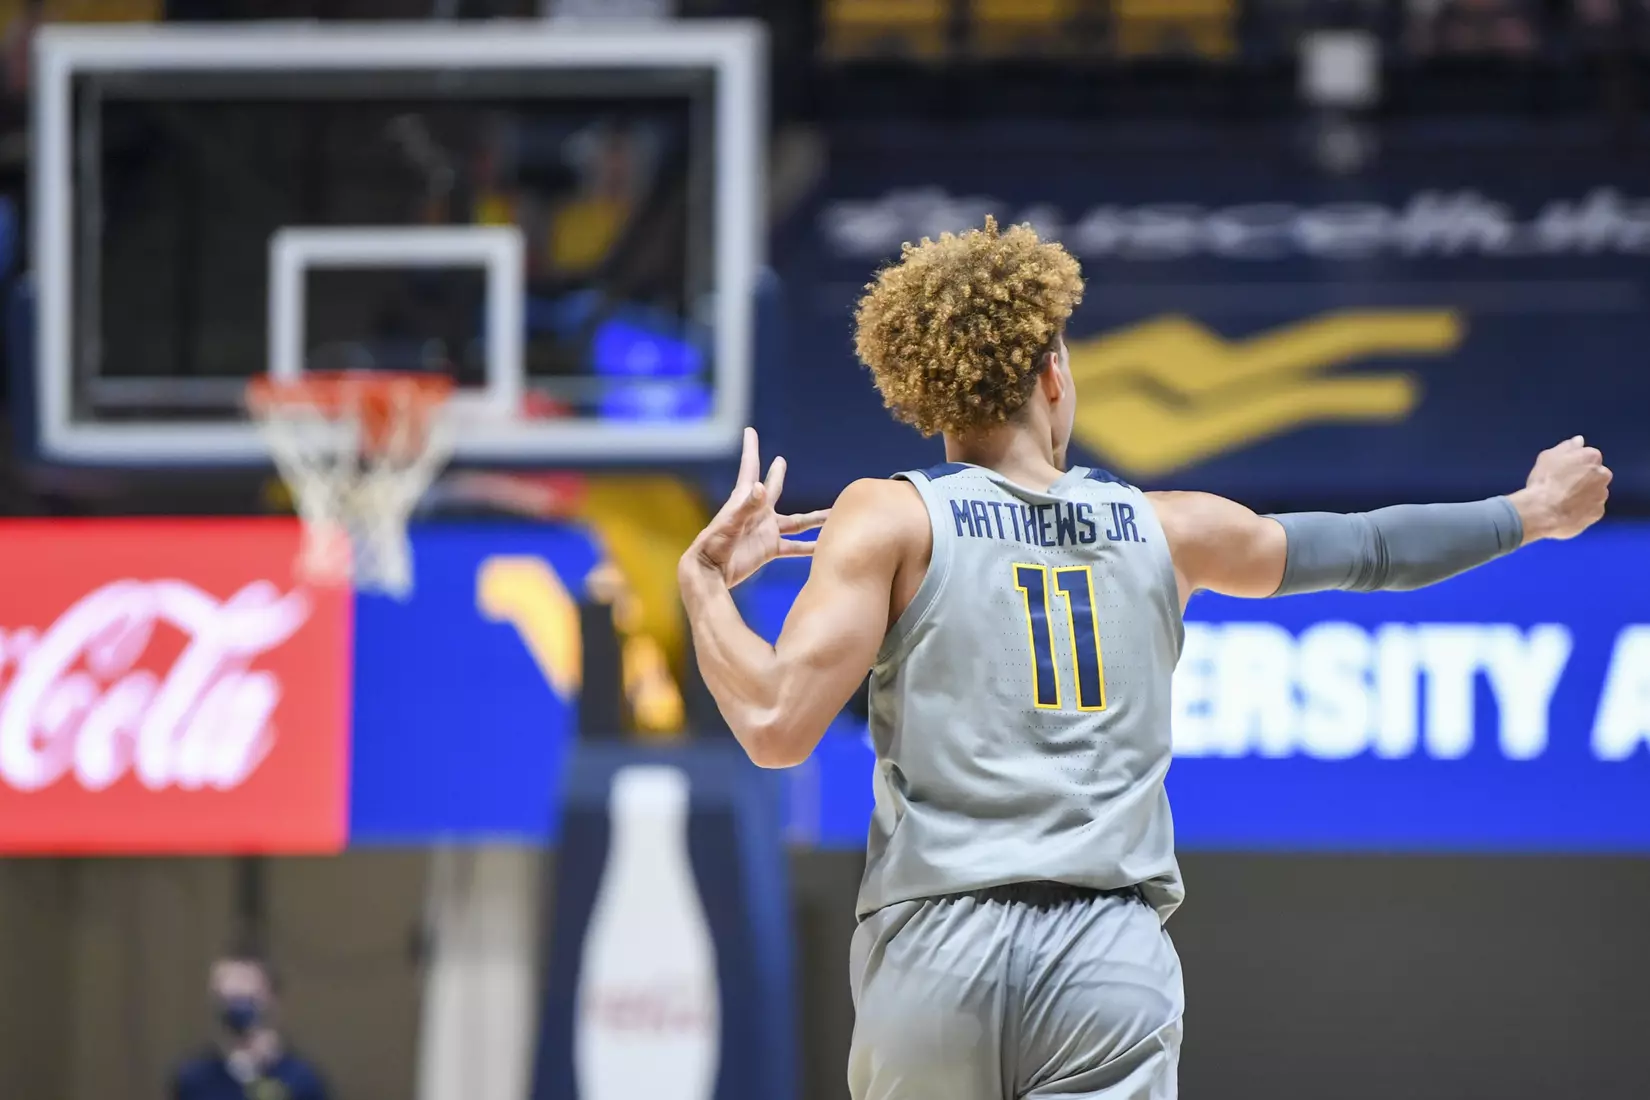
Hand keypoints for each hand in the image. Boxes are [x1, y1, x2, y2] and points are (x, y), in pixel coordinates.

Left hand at [683, 428, 829, 587]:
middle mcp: (758, 512)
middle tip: (781, 461)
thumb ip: (747, 507)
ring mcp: (765, 530)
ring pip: (797, 521)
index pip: (750, 468)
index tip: (749, 430)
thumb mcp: (730, 525)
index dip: (751, 448)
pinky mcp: (770, 549)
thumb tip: (761, 487)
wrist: (711, 574)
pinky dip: (811, 547)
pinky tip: (825, 546)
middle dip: (777, 474)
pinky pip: (795, 546)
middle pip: (774, 488)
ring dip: (814, 518)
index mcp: (745, 500)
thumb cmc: (714, 546)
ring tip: (833, 512)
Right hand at [1509, 436, 1610, 542]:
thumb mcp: (1548, 457)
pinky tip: (1568, 512)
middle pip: (1596, 475)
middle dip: (1585, 479)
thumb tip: (1579, 440)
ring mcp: (1602, 495)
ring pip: (1596, 492)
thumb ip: (1567, 447)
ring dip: (1585, 495)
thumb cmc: (1544, 480)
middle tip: (1565, 487)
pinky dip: (1583, 510)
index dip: (1575, 465)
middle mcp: (1603, 474)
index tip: (1563, 472)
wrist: (1543, 511)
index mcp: (1591, 457)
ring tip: (1564, 502)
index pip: (1589, 457)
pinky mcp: (1598, 512)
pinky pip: (1592, 509)